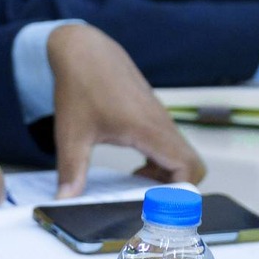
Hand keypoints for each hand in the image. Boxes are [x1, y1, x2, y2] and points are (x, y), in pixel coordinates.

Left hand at [47, 24, 205, 196]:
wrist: (83, 49)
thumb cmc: (80, 84)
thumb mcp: (71, 133)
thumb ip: (71, 170)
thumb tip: (65, 200)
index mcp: (149, 129)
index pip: (187, 167)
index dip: (180, 193)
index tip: (159, 209)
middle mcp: (161, 124)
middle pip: (192, 165)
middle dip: (178, 189)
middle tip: (151, 206)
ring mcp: (160, 118)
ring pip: (181, 155)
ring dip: (169, 177)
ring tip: (140, 192)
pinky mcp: (153, 115)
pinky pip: (170, 145)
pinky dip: (162, 163)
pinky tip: (137, 172)